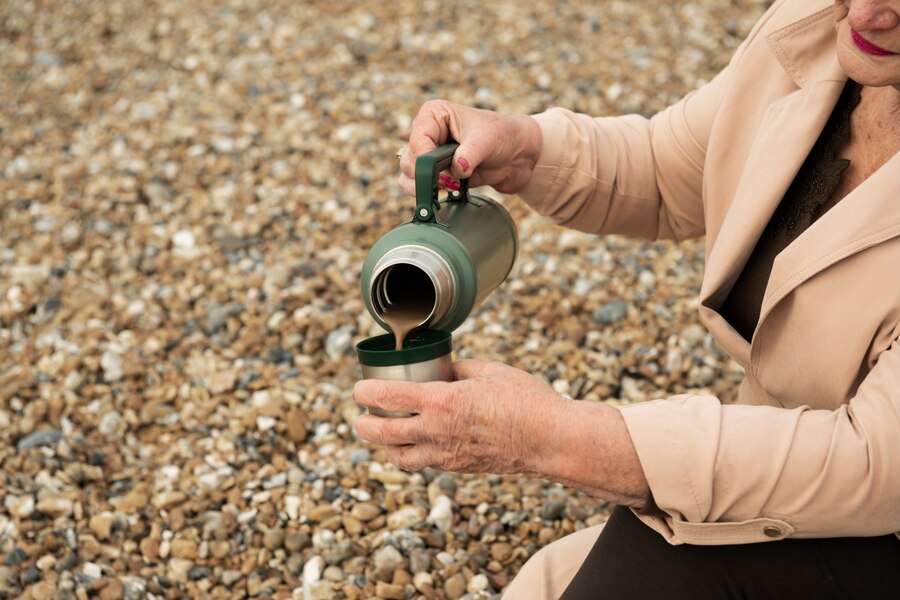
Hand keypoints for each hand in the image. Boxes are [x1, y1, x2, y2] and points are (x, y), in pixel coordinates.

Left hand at [353, 359, 568, 474]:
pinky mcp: (458, 467)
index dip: (364, 393)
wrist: (549, 440)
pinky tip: (415, 445)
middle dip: (363, 425)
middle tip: (359, 417)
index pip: (386, 397)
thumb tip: (444, 368)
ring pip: (398, 457)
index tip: (358, 389)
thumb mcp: (490, 370)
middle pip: (382, 433)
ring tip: (382, 434)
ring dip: (384, 446)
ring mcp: (446, 454)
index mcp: (440, 401)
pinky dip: (411, 455)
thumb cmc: (525, 401)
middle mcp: (436, 431)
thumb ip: (459, 368)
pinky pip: (423, 464)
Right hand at [398, 100, 542, 195]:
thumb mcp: (488, 140)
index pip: (417, 141)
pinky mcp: (436, 173)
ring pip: (408, 176)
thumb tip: (457, 169)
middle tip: (452, 180)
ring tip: (452, 185)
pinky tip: (449, 191)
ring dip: (426, 187)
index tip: (444, 174)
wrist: (518, 155)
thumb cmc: (504, 136)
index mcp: (435, 115)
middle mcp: (427, 133)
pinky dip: (429, 194)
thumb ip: (470, 154)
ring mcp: (430, 154)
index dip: (427, 161)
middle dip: (427, 176)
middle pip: (409, 161)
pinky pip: (419, 187)